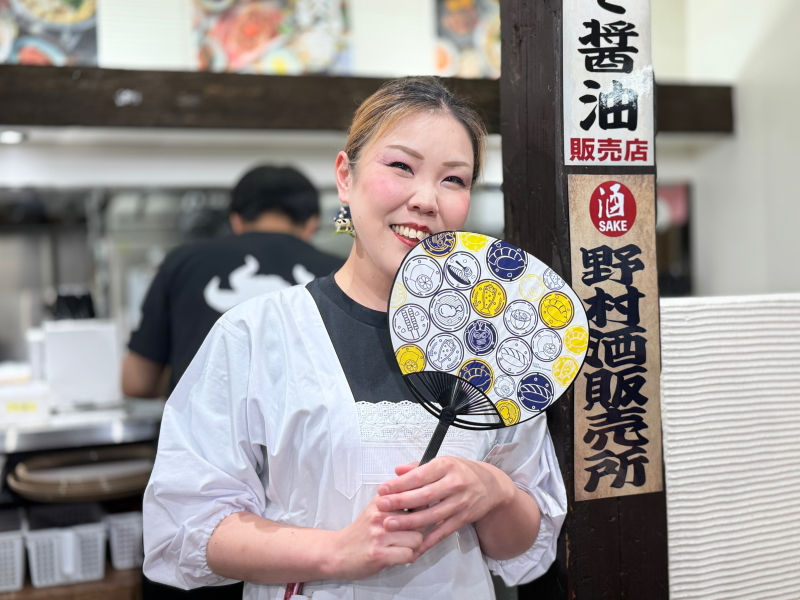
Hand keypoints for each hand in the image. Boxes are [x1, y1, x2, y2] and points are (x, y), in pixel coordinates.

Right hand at [327, 495, 422, 579]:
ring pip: (417, 539)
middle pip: (420, 520)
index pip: (414, 497)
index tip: (420, 514)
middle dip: (418, 530)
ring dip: (413, 547)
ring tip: (401, 547)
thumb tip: (423, 492)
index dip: (423, 508)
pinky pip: (408, 555)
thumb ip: (396, 499)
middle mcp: (381, 514)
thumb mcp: (377, 508)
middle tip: (407, 536)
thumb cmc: (361, 532)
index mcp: (382, 500)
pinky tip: (396, 556)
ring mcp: (379, 534)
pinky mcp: (378, 553)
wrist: (336, 551)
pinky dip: (406, 558)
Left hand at [376, 457, 516, 557]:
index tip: (383, 490)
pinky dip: (428, 541)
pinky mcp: (463, 519)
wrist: (490, 485)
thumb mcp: (441, 463)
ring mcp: (460, 503)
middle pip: (425, 496)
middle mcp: (454, 484)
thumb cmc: (460, 472)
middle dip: (401, 502)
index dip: (400, 484)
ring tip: (390, 524)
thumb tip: (397, 471)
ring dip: (410, 522)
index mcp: (446, 466)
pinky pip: (443, 532)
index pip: (420, 476)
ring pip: (432, 515)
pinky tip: (413, 545)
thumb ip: (418, 467)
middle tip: (381, 506)